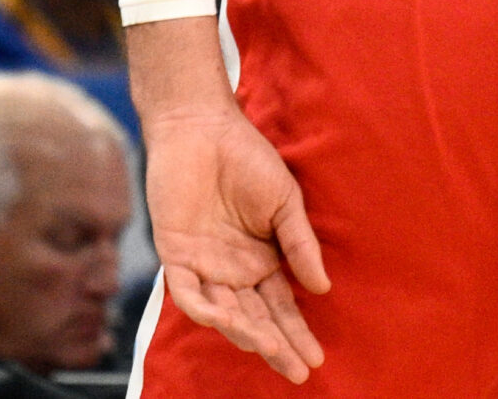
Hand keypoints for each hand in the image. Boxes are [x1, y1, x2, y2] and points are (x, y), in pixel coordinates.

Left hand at [145, 107, 330, 383]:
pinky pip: (188, 292)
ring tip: (269, 348)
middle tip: (296, 369)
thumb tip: (322, 289)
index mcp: (261, 261)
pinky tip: (225, 320)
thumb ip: (300, 244)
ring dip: (245, 332)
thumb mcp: (285, 202)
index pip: (280, 307)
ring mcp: (204, 265)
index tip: (315, 357)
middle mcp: (233, 271)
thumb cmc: (246, 158)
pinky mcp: (175, 254)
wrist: (202, 127)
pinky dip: (204, 308)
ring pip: (224, 312)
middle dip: (276, 345)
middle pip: (256, 318)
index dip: (297, 333)